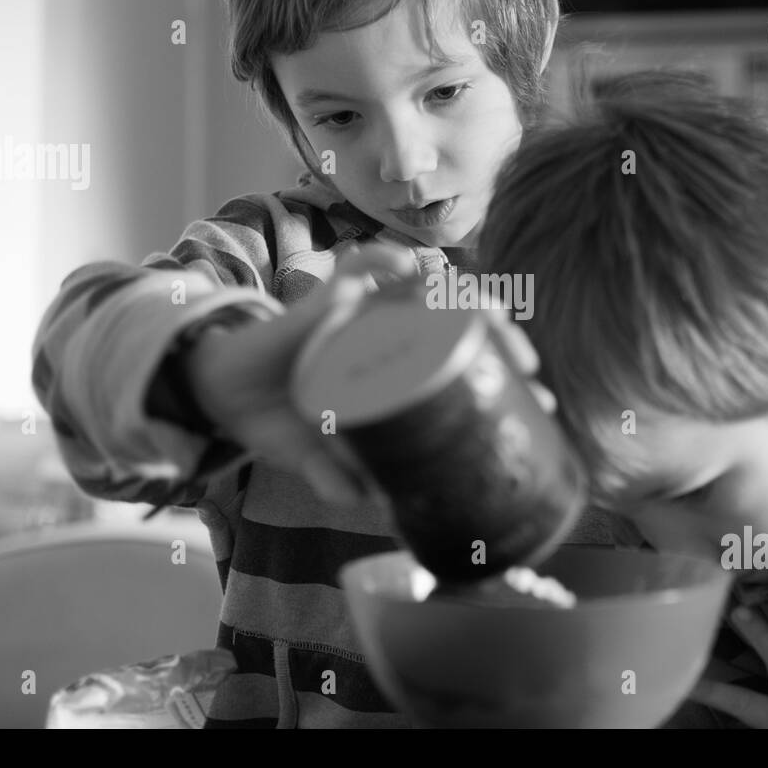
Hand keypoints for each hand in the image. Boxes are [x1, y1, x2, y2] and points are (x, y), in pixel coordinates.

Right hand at [188, 247, 555, 506]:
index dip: (508, 375)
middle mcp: (391, 338)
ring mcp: (365, 314)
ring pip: (430, 289)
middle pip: (464, 323)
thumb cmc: (282, 421)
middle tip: (527, 367)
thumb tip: (376, 505)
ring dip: (465, 297)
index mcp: (401, 371)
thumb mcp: (322, 458)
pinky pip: (362, 266)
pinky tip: (408, 268)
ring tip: (492, 317)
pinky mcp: (329, 297)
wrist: (224, 395)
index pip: (469, 361)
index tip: (542, 401)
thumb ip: (346, 477)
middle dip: (503, 339)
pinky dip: (385, 262)